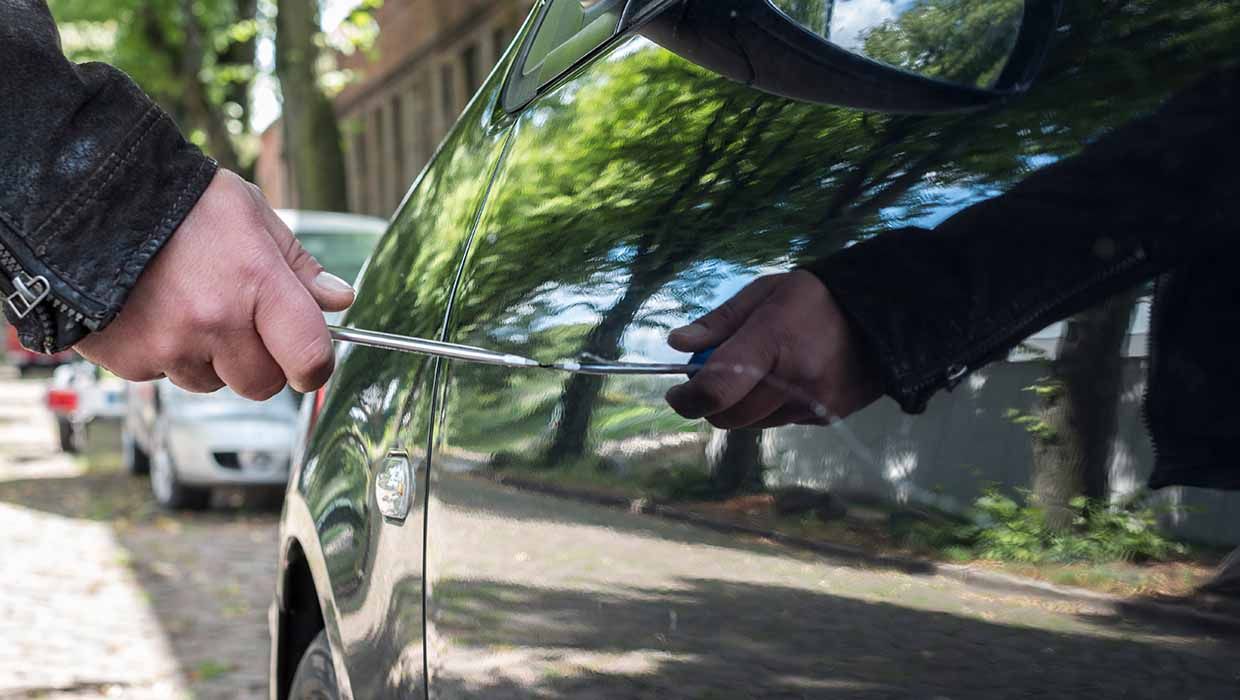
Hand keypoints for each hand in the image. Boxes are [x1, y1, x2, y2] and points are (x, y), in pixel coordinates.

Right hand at [76, 170, 354, 398]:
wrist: (86, 199)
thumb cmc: (180, 203)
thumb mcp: (251, 215)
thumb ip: (298, 265)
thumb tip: (338, 301)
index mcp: (256, 282)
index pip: (309, 356)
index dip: (315, 367)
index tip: (310, 361)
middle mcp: (215, 320)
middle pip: (262, 384)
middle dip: (261, 363)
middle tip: (242, 324)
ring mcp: (170, 345)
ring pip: (213, 384)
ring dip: (212, 360)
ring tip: (191, 308)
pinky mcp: (131, 361)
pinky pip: (167, 377)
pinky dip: (167, 355)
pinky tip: (156, 313)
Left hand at [665, 270, 881, 428]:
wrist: (888, 315)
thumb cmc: (816, 297)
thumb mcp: (764, 293)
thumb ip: (719, 322)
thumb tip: (678, 345)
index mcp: (774, 339)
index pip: (717, 387)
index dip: (687, 397)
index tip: (675, 391)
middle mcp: (795, 379)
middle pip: (729, 416)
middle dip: (709, 403)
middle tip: (709, 377)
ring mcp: (813, 403)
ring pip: (752, 423)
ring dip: (740, 405)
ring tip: (756, 370)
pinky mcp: (825, 418)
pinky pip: (779, 423)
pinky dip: (768, 407)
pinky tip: (785, 378)